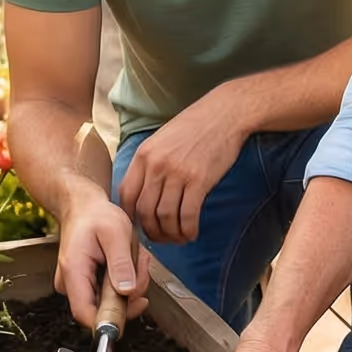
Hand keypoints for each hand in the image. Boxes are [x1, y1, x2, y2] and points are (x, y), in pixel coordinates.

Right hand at [56, 190, 147, 330]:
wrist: (84, 207)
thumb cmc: (96, 215)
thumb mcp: (115, 233)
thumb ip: (121, 263)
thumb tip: (127, 292)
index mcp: (74, 272)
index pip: (86, 314)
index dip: (112, 319)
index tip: (137, 303)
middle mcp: (71, 283)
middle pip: (105, 309)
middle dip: (131, 291)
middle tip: (139, 263)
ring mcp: (78, 285)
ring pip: (112, 301)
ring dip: (131, 282)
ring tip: (133, 256)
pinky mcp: (87, 284)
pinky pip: (111, 293)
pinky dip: (125, 279)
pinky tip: (128, 260)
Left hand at [118, 90, 251, 244]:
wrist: (226, 114)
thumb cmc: (196, 126)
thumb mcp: (163, 138)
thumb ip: (150, 162)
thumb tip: (145, 190)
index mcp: (144, 155)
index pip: (126, 195)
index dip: (131, 216)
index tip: (140, 225)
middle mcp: (156, 166)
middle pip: (144, 211)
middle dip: (151, 231)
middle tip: (161, 238)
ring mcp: (177, 173)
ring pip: (165, 217)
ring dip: (170, 234)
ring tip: (178, 238)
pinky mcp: (199, 180)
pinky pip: (187, 215)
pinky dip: (188, 229)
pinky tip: (192, 233)